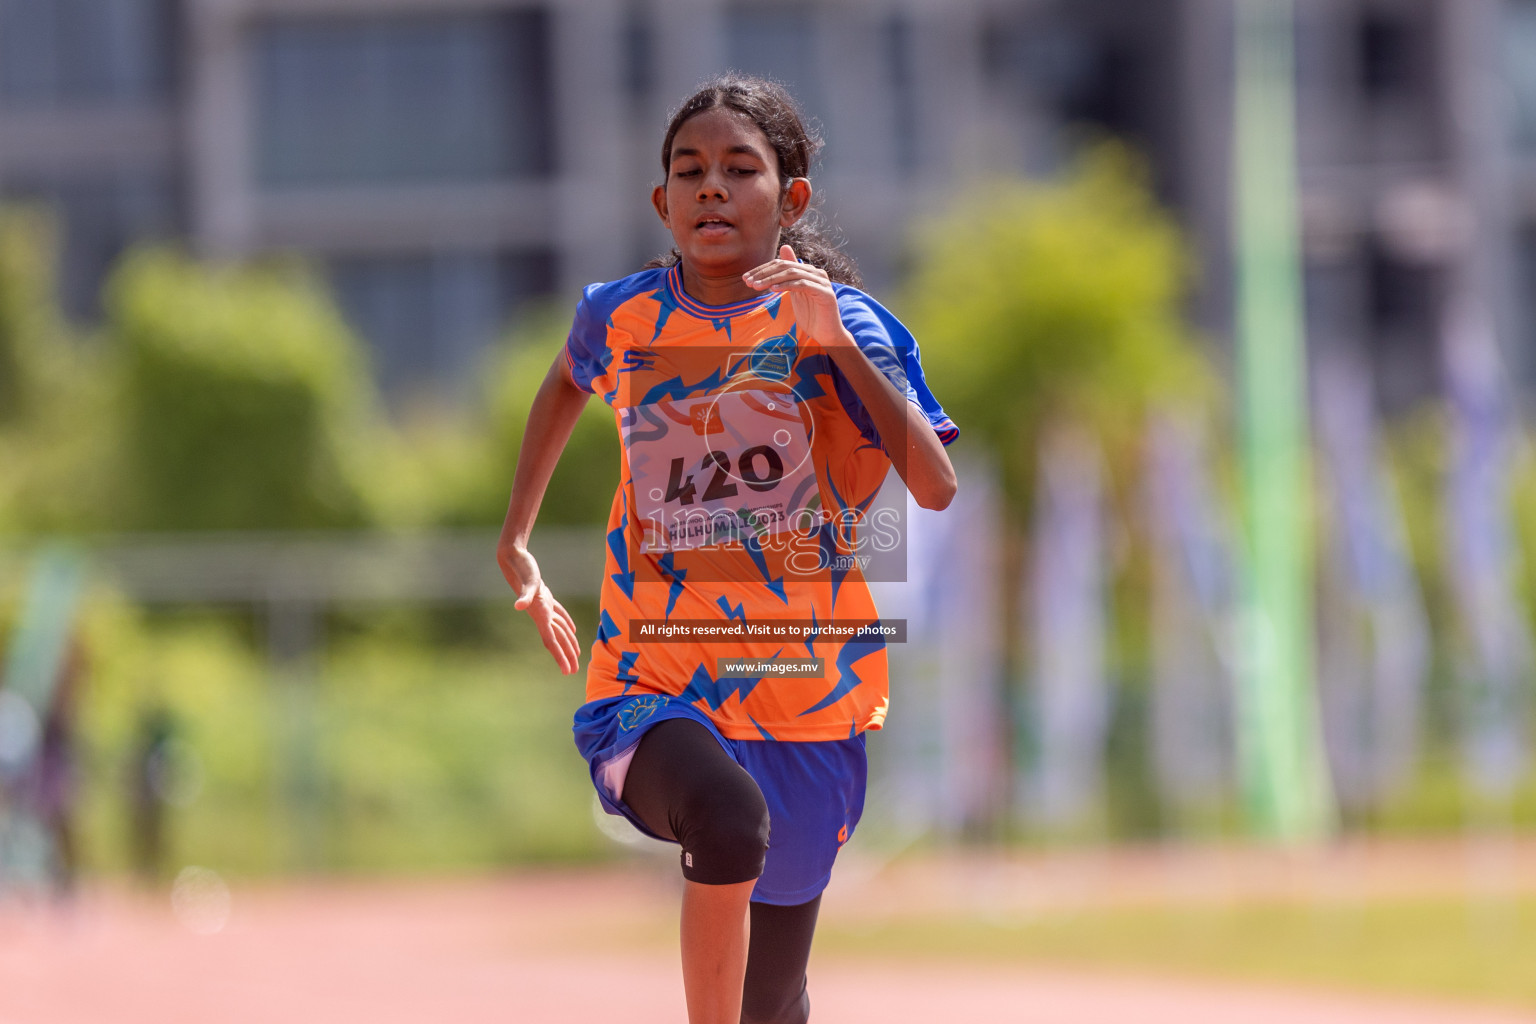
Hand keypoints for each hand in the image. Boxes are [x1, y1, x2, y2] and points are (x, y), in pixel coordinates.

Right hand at [501, 546, 581, 674]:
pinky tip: (573, 629)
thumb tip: (518, 606)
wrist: (513, 558)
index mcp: (540, 615)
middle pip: (557, 639)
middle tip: (574, 670)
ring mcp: (543, 606)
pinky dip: (566, 623)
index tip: (567, 670)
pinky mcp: (545, 597)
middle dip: (566, 654)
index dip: (560, 656)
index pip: (551, 641)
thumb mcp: (527, 582)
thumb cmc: (522, 569)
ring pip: (559, 628)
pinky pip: (558, 615)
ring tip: (576, 654)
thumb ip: (524, 596)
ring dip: (567, 642)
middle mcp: (541, 614)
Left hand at [743, 245, 850, 347]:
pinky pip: (803, 285)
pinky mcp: (826, 293)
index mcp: (808, 272)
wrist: (828, 334)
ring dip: (772, 279)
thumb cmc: (811, 315)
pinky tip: (773, 290)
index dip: (762, 270)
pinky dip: (786, 285)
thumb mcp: (796, 293)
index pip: (781, 264)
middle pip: (786, 266)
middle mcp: (816, 273)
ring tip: (757, 286)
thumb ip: (789, 275)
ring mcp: (822, 282)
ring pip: (793, 273)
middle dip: (764, 273)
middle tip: (748, 282)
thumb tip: (784, 248)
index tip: (746, 278)